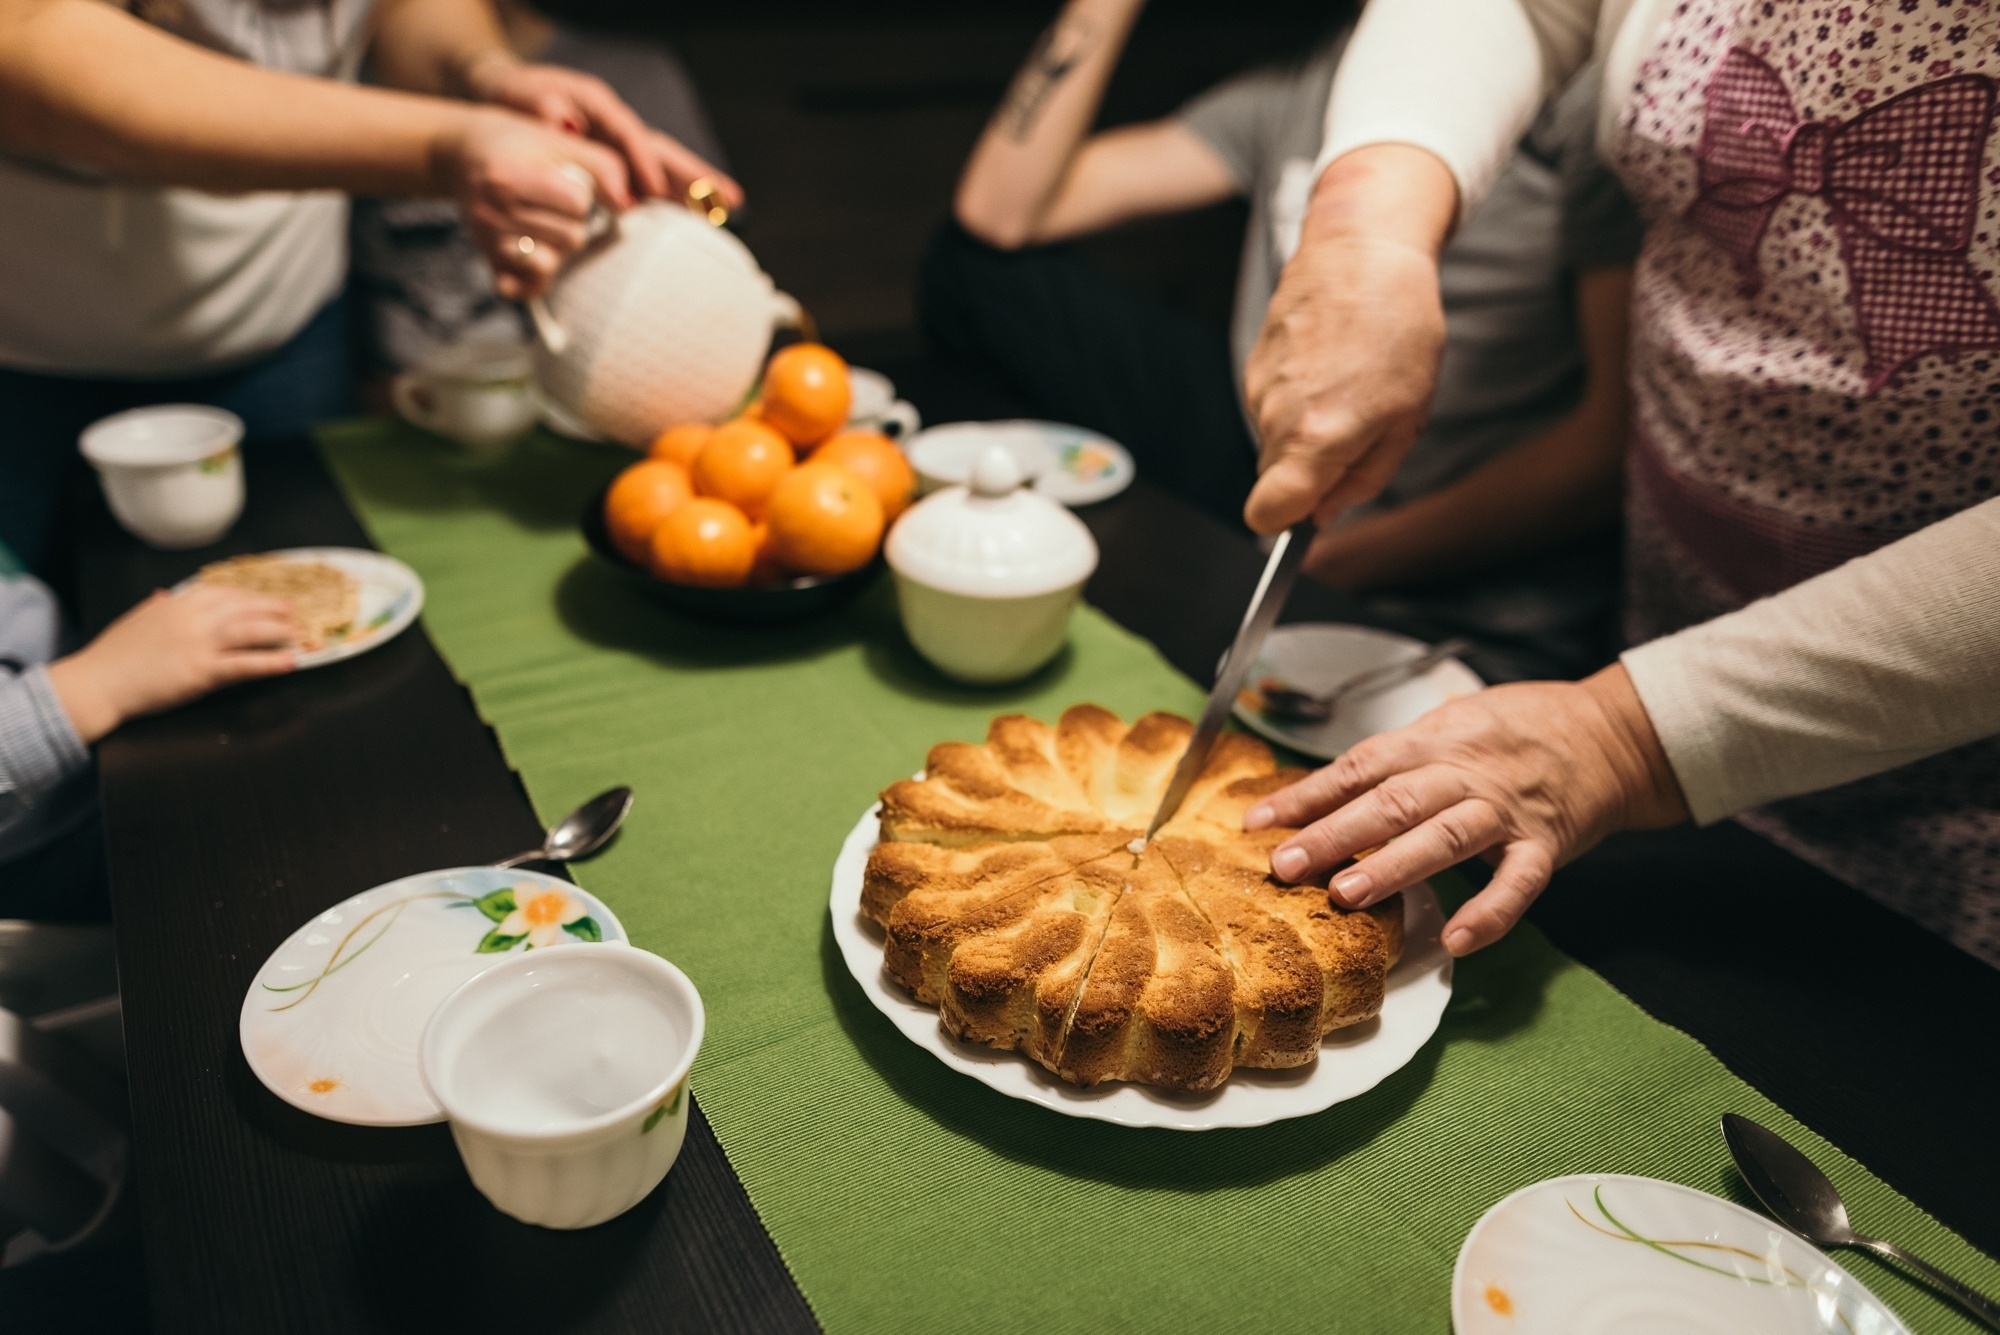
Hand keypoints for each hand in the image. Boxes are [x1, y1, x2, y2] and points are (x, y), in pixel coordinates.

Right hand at [46, 587, 298, 743]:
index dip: (252, 596)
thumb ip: (156, 605)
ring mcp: (199, 644)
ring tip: (300, 635)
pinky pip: (244, 664)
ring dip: (280, 632)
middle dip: (275, 609)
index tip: (269, 599)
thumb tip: (164, 594)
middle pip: (245, 608)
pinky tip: (289, 662)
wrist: (98, 682)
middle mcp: (193, 618)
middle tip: (296, 613)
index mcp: (178, 603)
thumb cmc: (114, 655)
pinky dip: (270, 662)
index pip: (226, 592)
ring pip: (251, 632)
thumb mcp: (137, 619)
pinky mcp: (201, 671)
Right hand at [434, 107, 629, 299]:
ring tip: (542, 219)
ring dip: (558, 243)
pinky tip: (538, 253)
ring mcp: (488, 242)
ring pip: (554, 262)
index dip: (580, 191)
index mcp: (506, 177)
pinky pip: (527, 289)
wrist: (462, 155)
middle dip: (572, 219)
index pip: (576, 202)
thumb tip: (627, 204)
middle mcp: (491, 214)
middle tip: (551, 201)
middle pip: (571, 237)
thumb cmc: (517, 145)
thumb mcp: (557, 141)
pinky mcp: (490, 264)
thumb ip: (602, 165)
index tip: (561, 179)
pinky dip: (540, 276)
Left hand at [466, 56, 743, 209]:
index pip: (630, 136)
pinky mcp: (617, 168)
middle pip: (663, 153)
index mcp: (599, 107)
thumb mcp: (523, 93)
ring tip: (727, 213)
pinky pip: (650, 188)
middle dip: (696, 177)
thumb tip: (565, 122)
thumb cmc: (516, 98)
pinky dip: (672, 204)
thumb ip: (542, 104)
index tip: (651, 190)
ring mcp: (621, 150)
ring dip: (694, 194)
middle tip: (730, 198)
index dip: (644, 163)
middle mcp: (618, 129)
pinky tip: (692, 224)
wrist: (509, 100)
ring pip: (663, 172)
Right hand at [1240, 145, 1457, 534]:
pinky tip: (1332, 362)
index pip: (1266, 515)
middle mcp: (1276, 418)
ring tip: (1352, 383)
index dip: (1290, 521)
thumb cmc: (1397, 329)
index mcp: (1316, 438)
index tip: (1315, 508)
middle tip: (1360, 428)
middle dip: (1312, 471)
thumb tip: (1325, 510)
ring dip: (1308, 431)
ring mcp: (1259, 389)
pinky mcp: (1254, 364)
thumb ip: (1364, 477)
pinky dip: (1299, 398)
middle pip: (1276, 480)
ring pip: (1276, 442)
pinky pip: (1273, 406)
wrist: (1361, 248)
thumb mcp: (1407, 417)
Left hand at [1242, 666, 1689, 956]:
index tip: (1257, 823)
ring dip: (1393, 866)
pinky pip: (1516, 882)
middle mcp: (1463, 773)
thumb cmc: (1516, 730)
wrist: (1608, 733)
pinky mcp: (1545, 844)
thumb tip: (1319, 792)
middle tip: (1285, 864)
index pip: (1357, 768)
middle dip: (1334, 833)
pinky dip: (1488, 911)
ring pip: (1444, 836)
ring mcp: (1505, 810)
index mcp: (1431, 741)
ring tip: (1346, 894)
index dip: (1306, 795)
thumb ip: (1392, 759)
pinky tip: (1456, 940)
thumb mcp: (1448, 726)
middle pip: (1391, 801)